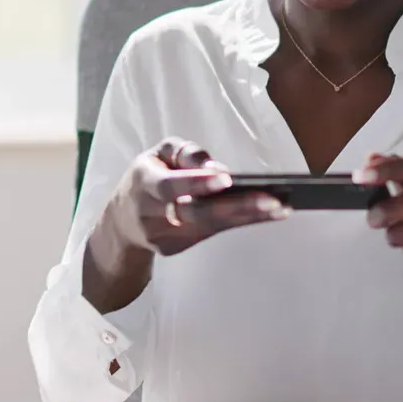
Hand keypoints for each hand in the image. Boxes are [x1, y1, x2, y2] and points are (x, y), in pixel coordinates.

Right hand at [104, 137, 290, 256]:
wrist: (121, 221)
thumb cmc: (149, 175)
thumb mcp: (158, 153)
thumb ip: (186, 154)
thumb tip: (216, 168)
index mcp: (143, 182)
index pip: (170, 186)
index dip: (197, 183)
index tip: (227, 179)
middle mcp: (151, 214)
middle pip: (195, 214)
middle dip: (236, 207)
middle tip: (272, 199)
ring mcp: (163, 237)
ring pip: (209, 227)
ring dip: (248, 217)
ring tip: (281, 207)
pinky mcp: (175, 248)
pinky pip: (212, 233)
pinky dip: (241, 223)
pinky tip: (269, 214)